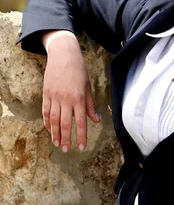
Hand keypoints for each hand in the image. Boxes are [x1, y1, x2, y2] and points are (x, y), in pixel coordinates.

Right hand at [41, 32, 100, 152]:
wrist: (63, 54)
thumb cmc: (79, 70)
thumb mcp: (88, 86)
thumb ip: (90, 105)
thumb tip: (96, 120)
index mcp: (79, 98)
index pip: (81, 122)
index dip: (81, 136)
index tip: (82, 147)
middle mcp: (66, 99)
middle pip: (65, 124)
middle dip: (66, 139)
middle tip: (66, 150)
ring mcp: (54, 96)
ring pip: (54, 120)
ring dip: (55, 133)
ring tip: (57, 144)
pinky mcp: (46, 93)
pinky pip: (46, 111)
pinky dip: (47, 122)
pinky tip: (49, 130)